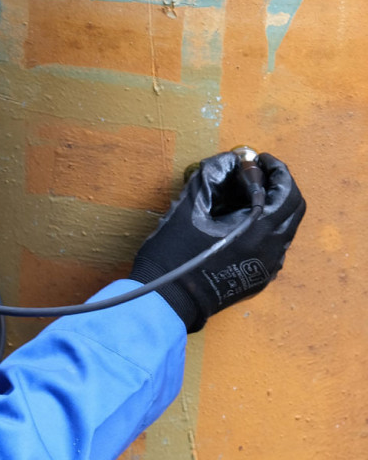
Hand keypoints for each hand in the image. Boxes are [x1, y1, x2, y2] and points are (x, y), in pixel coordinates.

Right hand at [129, 151, 305, 331]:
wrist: (167, 300)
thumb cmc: (174, 255)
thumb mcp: (188, 208)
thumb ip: (211, 178)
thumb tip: (226, 161)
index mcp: (258, 228)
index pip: (286, 190)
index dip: (275, 169)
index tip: (258, 159)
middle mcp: (271, 248)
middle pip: (293, 208)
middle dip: (279, 186)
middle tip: (257, 174)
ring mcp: (267, 267)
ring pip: (285, 229)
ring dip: (274, 208)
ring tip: (247, 198)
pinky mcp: (259, 280)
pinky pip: (273, 247)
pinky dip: (265, 229)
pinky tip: (241, 226)